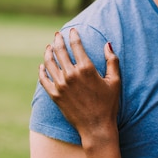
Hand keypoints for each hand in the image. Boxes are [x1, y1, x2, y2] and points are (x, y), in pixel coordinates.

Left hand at [39, 28, 120, 143]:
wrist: (96, 127)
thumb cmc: (109, 104)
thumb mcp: (115, 81)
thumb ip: (112, 61)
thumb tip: (108, 44)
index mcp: (86, 69)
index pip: (76, 46)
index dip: (74, 36)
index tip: (73, 30)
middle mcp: (71, 75)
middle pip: (60, 51)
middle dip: (58, 40)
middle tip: (57, 35)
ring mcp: (61, 85)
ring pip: (49, 63)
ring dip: (48, 52)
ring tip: (49, 47)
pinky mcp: (54, 95)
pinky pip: (43, 79)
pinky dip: (42, 70)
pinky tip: (43, 66)